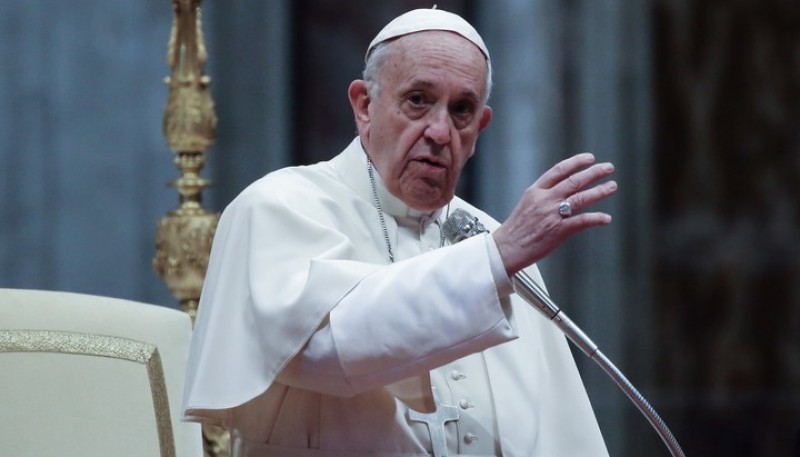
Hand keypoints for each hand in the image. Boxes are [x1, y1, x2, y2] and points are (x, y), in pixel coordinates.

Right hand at [492, 153, 617, 274]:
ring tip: (612, 186)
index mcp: (535, 191)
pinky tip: (606, 218)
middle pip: (574, 181)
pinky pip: (582, 221)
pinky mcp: (558, 231)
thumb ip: (543, 196)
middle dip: (594, 172)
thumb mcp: (526, 204)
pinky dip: (596, 219)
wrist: (506, 249)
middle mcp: (545, 199)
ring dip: (599, 191)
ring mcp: (552, 215)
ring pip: (581, 198)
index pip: (559, 170)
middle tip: (609, 167)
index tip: (590, 158)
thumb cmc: (516, 229)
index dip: (576, 162)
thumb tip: (561, 190)